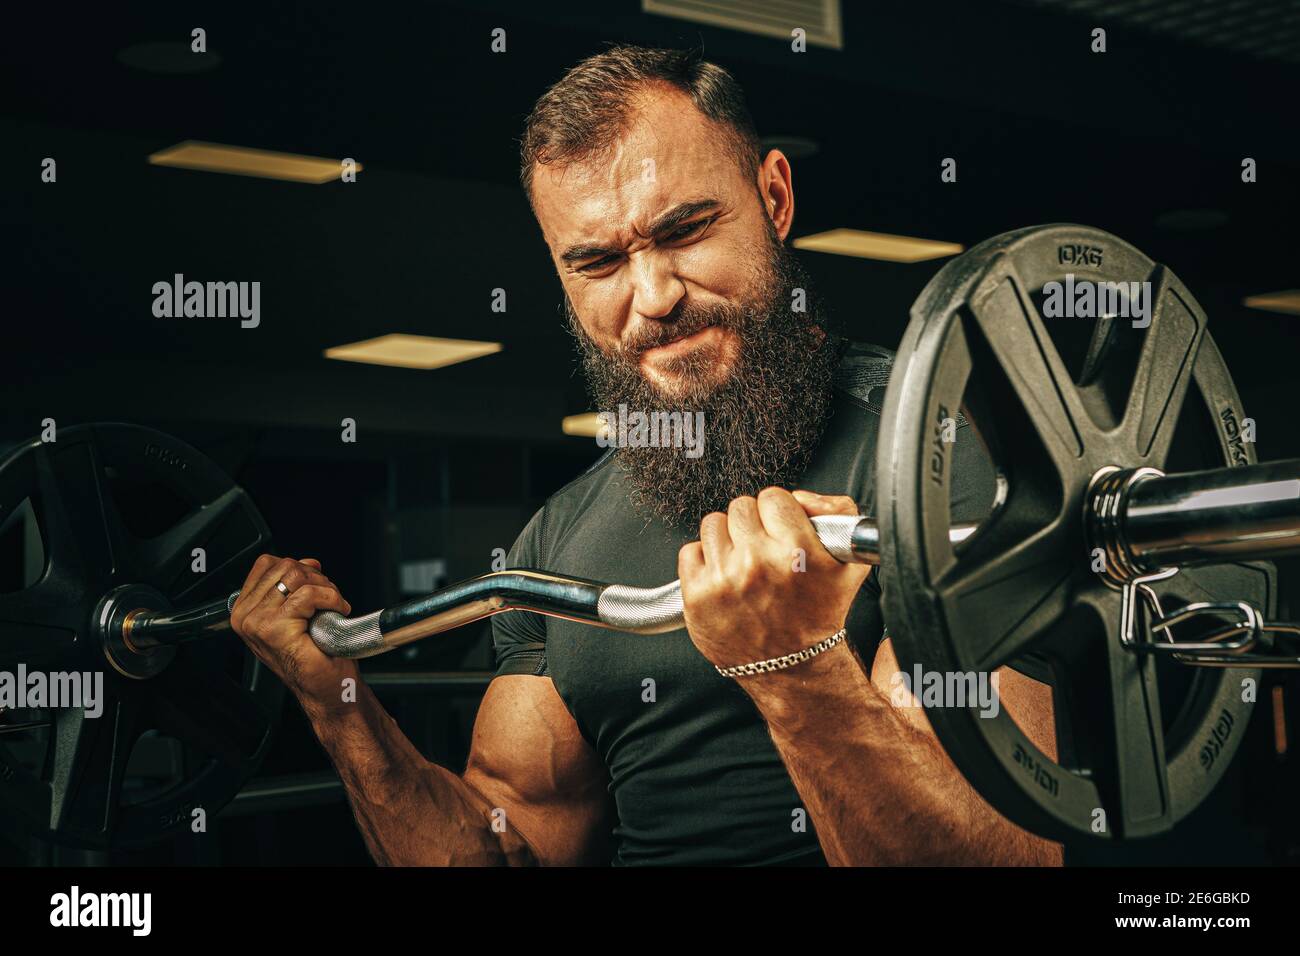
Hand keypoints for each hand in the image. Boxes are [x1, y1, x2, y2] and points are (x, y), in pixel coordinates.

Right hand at [229, 554, 358, 707]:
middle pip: (284, 566)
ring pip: (296, 576)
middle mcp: (245, 616)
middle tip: (329, 600)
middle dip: (315, 578)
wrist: (326, 688)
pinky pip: (308, 594)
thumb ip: (295, 585)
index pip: (268, 563)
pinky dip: (331, 598)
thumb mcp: (298, 611)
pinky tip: (337, 612)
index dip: (299, 568)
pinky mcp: (274, 629)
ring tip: (332, 606)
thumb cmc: (316, 656)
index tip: (315, 585)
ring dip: (325, 588)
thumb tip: (308, 563)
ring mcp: (256, 623)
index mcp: (244, 609)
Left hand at [678, 488, 869, 672]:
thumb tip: (802, 498)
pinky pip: (690, 551)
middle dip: (752, 525)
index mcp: (795, 552)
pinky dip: (703, 562)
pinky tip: (724, 579)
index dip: (778, 512)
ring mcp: (723, 580)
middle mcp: (757, 564)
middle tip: (763, 550)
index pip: (773, 497)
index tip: (781, 530)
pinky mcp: (697, 596)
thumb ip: (838, 513)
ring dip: (727, 540)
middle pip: (740, 507)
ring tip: (743, 564)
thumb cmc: (817, 614)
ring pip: (713, 524)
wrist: (792, 665)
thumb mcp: (848, 563)